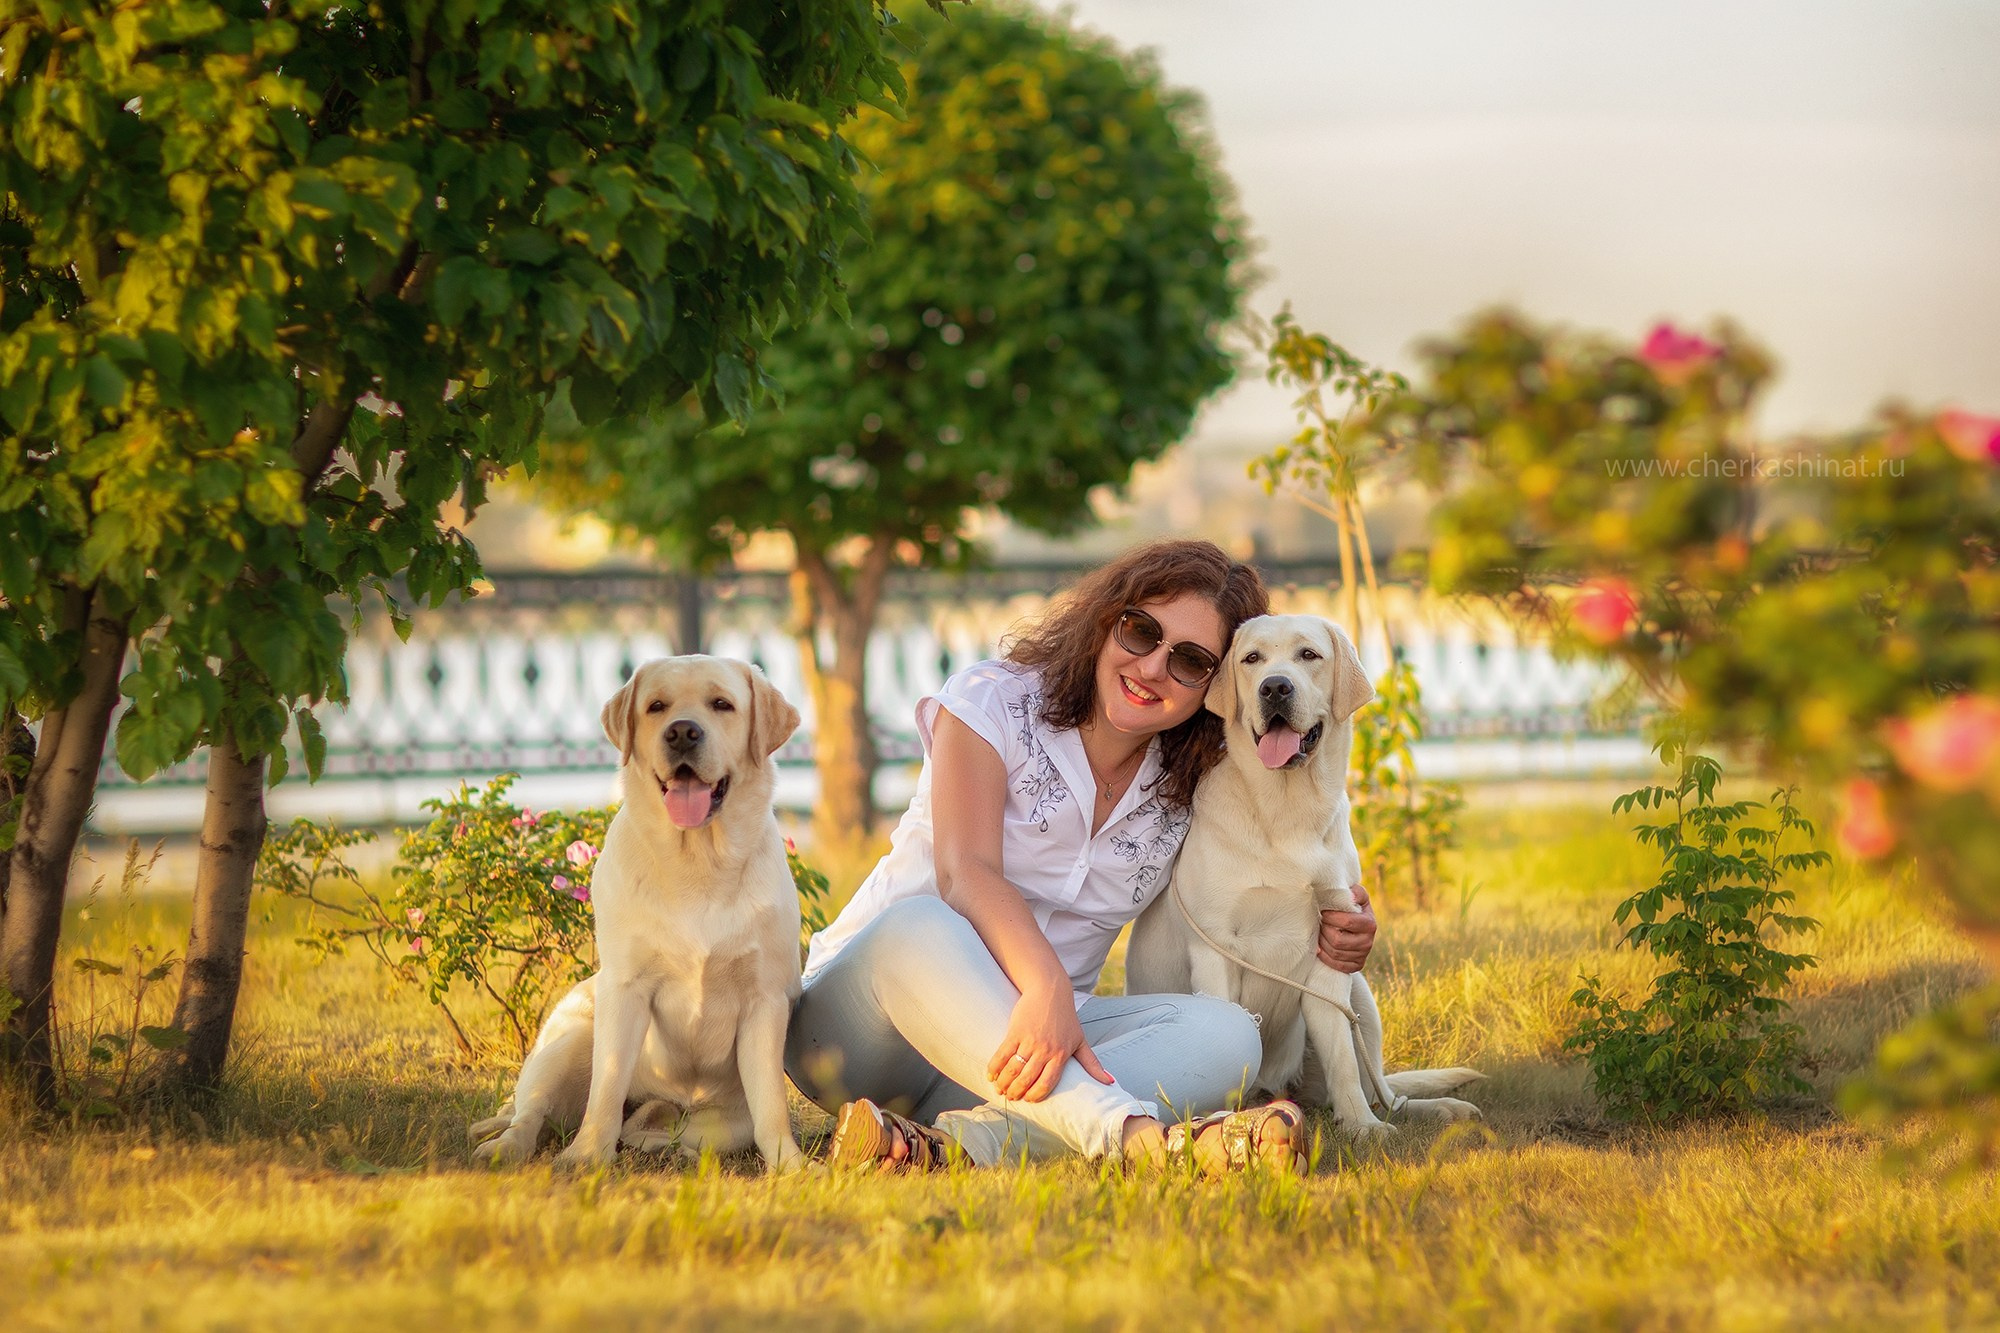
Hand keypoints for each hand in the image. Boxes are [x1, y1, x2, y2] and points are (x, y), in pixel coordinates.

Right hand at [987, 980, 1114, 1101]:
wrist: (1050, 990)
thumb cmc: (1066, 1017)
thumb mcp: (1081, 1040)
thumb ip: (1092, 1063)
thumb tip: (1109, 1083)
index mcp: (1061, 1055)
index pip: (1047, 1084)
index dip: (1035, 1095)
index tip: (1027, 1100)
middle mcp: (1046, 1050)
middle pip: (1027, 1080)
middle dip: (1016, 1092)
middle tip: (1010, 1096)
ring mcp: (1030, 1041)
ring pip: (1014, 1070)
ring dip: (1004, 1083)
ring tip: (999, 1088)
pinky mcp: (1015, 1031)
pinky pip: (1002, 1054)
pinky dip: (994, 1067)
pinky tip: (990, 1074)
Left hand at [1317, 883, 1376, 973]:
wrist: (1357, 926)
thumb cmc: (1353, 907)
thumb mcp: (1357, 895)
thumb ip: (1355, 892)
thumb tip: (1350, 896)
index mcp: (1369, 924)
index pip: (1346, 921)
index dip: (1330, 916)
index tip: (1323, 911)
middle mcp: (1368, 942)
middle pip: (1337, 940)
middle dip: (1324, 930)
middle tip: (1320, 922)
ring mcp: (1362, 956)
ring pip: (1334, 953)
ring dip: (1322, 942)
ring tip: (1320, 932)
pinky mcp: (1356, 965)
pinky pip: (1336, 965)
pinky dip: (1325, 956)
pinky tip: (1320, 947)